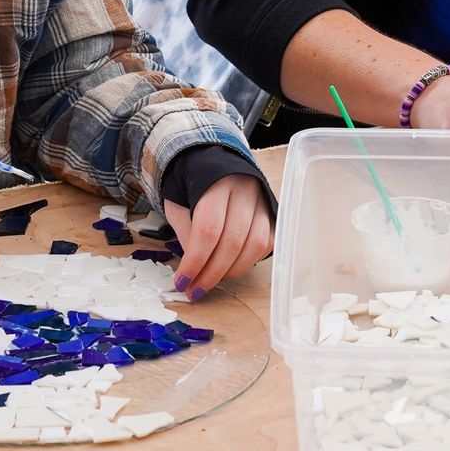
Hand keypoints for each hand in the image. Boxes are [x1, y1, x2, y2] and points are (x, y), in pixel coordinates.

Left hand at [164, 174, 272, 301]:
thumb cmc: (192, 183)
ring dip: (231, 271)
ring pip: (254, 245)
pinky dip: (250, 260)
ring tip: (212, 280)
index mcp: (215, 183)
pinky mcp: (272, 211)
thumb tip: (194, 266)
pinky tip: (231, 267)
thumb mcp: (177, 202)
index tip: (182, 281)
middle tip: (195, 290)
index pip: (208, 229)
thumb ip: (185, 231)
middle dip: (211, 274)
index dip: (195, 261)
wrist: (213, 160)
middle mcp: (244, 190)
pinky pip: (267, 244)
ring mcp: (262, 200)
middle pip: (232, 241)